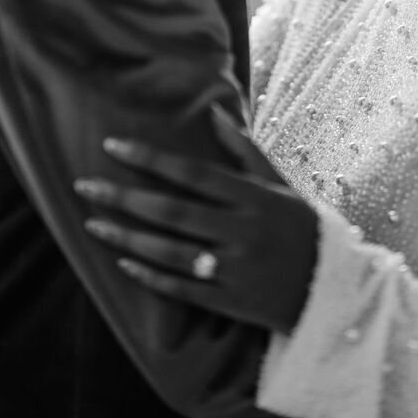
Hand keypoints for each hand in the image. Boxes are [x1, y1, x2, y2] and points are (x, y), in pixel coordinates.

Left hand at [73, 106, 318, 332]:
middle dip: (124, 197)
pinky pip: (182, 289)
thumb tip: (214, 114)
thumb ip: (244, 151)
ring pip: (170, 252)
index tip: (112, 146)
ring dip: (127, 239)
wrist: (333, 292)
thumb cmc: (301, 229)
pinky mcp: (231, 303)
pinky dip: (151, 277)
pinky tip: (123, 264)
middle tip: (84, 186)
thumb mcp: (279, 186)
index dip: (150, 158)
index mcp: (253, 198)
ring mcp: (235, 270)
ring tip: (93, 225)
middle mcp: (242, 232)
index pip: (192, 173)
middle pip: (172, 212)